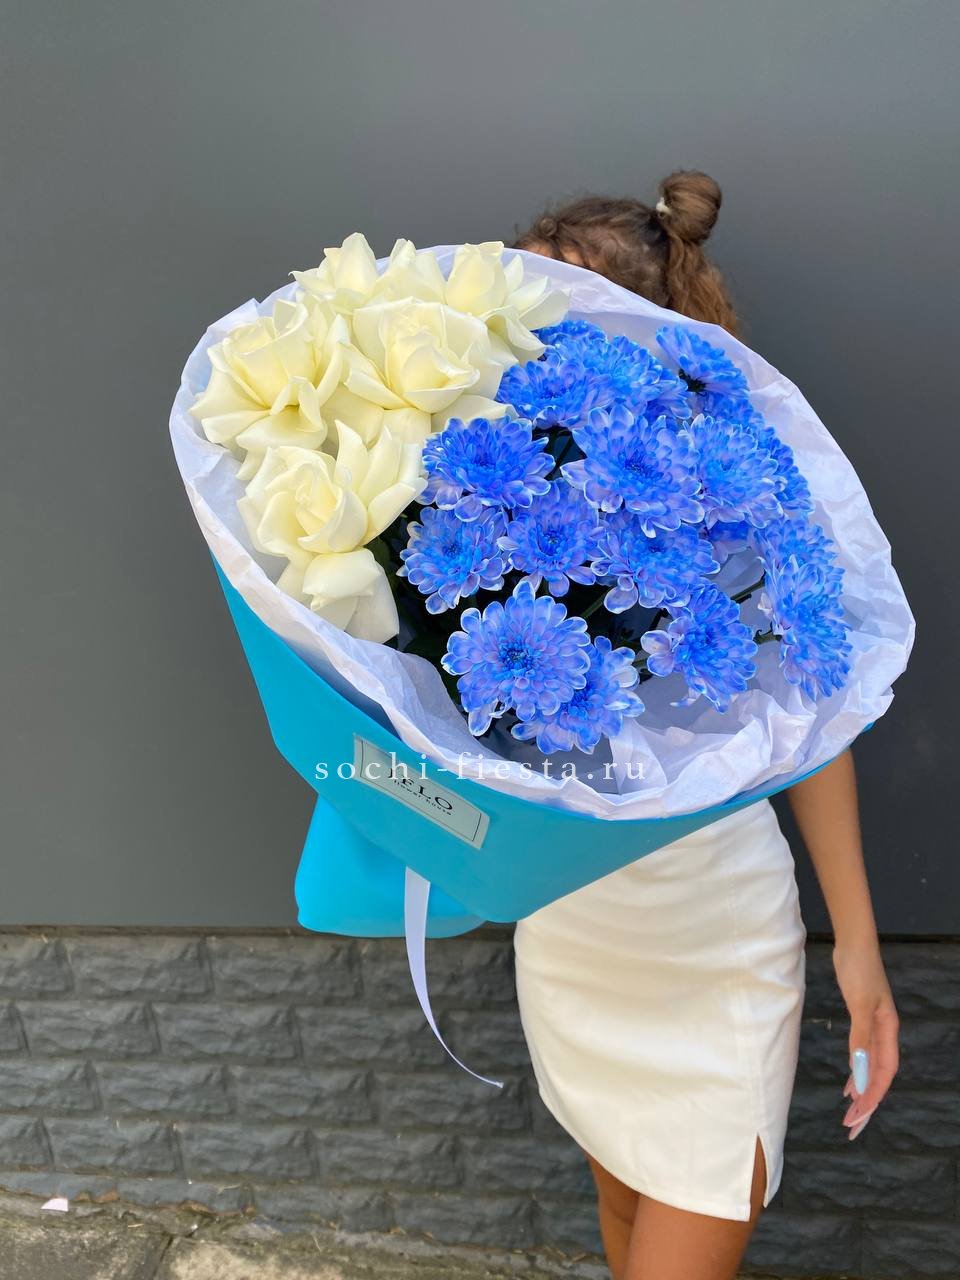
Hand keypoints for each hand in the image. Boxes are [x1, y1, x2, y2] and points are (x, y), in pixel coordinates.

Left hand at [832, 942, 898, 1139]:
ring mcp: (873, 1027)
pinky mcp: (861, 1021)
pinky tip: (848, 1085)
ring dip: (861, 1090)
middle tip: (852, 1126)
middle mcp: (884, 1033)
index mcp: (888, 1031)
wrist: (853, 944)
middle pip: (879, 1075)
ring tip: (850, 1112)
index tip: (859, 1116)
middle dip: (868, 1102)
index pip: (884, 1073)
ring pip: (870, 1067)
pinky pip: (862, 1055)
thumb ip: (860, 1041)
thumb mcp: (859, 1006)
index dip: (873, 1095)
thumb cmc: (859, 970)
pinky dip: (855, 1072)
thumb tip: (858, 1074)